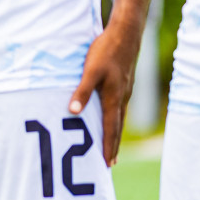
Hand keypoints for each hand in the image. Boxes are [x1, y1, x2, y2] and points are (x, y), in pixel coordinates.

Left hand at [68, 21, 142, 165]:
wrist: (125, 35)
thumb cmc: (106, 52)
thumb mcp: (90, 71)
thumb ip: (82, 91)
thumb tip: (74, 111)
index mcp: (114, 98)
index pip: (110, 128)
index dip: (108, 146)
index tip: (106, 163)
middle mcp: (122, 98)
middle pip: (117, 128)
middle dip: (113, 146)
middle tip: (110, 164)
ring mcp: (124, 91)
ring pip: (119, 118)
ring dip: (115, 134)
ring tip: (112, 148)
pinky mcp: (123, 84)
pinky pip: (119, 108)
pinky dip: (116, 119)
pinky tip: (112, 119)